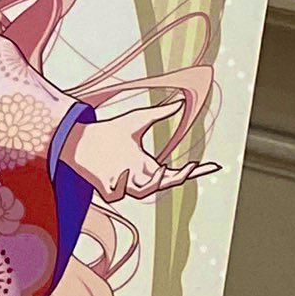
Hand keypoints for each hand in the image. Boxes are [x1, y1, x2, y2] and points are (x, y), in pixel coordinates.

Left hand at [64, 110, 207, 203]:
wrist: (81, 136)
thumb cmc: (109, 130)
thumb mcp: (139, 119)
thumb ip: (160, 112)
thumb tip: (180, 101)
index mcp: (148, 164)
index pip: (176, 172)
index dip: (195, 171)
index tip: (213, 165)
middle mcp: (139, 176)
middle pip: (165, 184)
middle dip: (180, 178)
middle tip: (189, 167)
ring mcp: (123, 183)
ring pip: (145, 192)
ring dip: (155, 183)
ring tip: (161, 169)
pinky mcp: (105, 187)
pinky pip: (117, 194)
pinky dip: (122, 185)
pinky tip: (125, 172)